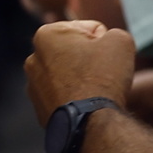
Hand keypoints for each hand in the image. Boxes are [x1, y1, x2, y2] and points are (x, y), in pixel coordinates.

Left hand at [23, 18, 138, 122]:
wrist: (89, 123)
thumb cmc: (103, 77)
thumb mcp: (120, 40)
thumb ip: (113, 33)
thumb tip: (106, 44)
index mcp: (46, 34)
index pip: (88, 29)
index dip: (104, 42)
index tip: (105, 57)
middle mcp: (33, 58)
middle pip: (75, 52)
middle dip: (89, 59)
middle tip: (102, 73)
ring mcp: (33, 85)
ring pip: (69, 74)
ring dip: (82, 78)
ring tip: (94, 91)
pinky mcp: (39, 108)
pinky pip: (64, 96)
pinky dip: (75, 98)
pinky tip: (85, 105)